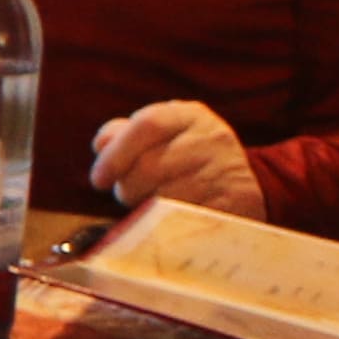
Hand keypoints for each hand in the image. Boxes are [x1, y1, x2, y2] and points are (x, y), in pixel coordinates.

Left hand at [90, 99, 264, 216]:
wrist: (240, 186)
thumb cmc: (183, 160)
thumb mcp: (159, 138)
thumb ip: (124, 136)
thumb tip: (102, 144)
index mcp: (189, 115)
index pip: (148, 124)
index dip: (116, 154)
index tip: (98, 180)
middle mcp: (212, 137)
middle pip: (150, 165)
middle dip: (128, 187)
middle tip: (129, 196)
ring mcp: (227, 169)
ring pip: (167, 195)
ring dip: (147, 207)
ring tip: (151, 205)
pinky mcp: (236, 201)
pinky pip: (187, 218)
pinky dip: (169, 223)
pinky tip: (168, 220)